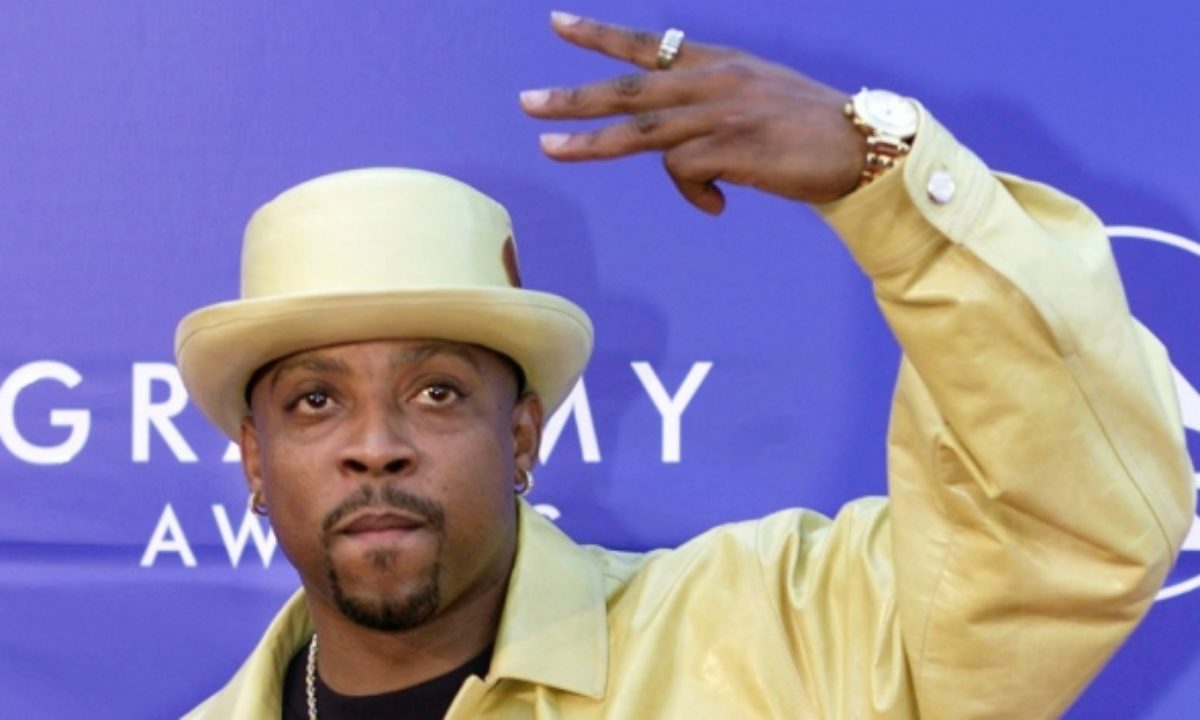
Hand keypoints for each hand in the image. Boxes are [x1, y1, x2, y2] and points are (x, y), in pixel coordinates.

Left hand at [520, 12, 868, 213]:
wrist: (860, 147)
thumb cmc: (806, 128)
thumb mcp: (753, 98)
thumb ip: (707, 106)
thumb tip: (672, 151)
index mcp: (718, 63)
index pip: (650, 45)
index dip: (602, 35)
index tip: (558, 23)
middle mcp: (714, 81)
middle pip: (629, 89)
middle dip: (573, 96)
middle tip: (527, 103)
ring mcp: (721, 113)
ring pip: (640, 129)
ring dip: (590, 142)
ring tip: (550, 149)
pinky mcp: (732, 147)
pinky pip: (685, 172)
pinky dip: (693, 193)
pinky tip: (717, 204)